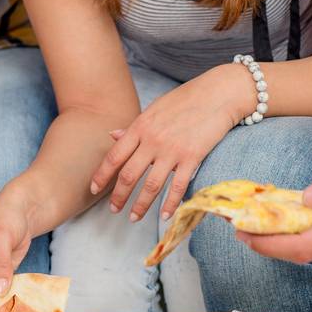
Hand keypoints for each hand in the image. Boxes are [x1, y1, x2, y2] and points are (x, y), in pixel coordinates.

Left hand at [90, 65, 251, 221]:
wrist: (218, 93)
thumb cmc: (186, 100)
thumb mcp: (154, 109)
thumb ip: (134, 127)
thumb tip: (112, 135)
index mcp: (140, 127)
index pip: (114, 156)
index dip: (102, 175)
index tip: (93, 189)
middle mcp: (152, 140)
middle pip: (129, 174)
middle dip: (119, 196)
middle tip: (114, 210)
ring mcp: (172, 149)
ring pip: (151, 185)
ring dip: (141, 205)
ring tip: (134, 218)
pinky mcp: (192, 157)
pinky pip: (178, 186)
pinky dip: (170, 204)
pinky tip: (164, 216)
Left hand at [241, 145, 311, 266]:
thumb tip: (310, 197)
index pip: (302, 246)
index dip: (268, 243)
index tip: (243, 231)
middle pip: (298, 254)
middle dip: (264, 242)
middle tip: (236, 223)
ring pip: (306, 253)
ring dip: (278, 240)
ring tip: (253, 218)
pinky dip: (295, 237)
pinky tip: (283, 219)